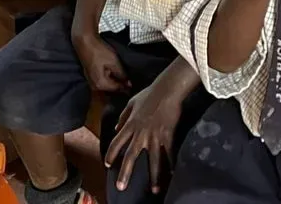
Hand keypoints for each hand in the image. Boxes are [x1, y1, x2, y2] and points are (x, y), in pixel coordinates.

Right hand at [73, 30, 131, 93]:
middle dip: (121, 83)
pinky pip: (103, 80)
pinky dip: (109, 77)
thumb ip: (122, 74)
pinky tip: (113, 70)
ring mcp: (91, 82)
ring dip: (115, 80)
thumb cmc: (99, 51)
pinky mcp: (91, 76)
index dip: (127, 86)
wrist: (85, 42)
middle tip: (130, 77)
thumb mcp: (114, 62)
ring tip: (122, 72)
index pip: (118, 89)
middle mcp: (95, 86)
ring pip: (108, 84)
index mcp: (101, 84)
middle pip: (112, 88)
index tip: (135, 82)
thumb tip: (129, 84)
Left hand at [104, 69, 190, 194]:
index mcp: (130, 125)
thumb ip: (123, 117)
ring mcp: (154, 136)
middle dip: (125, 172)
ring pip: (153, 160)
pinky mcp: (167, 135)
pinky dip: (171, 164)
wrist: (167, 89)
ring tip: (154, 190)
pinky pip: (169, 153)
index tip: (107, 165)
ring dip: (153, 177)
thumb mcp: (131, 103)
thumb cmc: (149, 94)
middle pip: (130, 156)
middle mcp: (140, 133)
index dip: (111, 155)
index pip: (116, 143)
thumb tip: (116, 128)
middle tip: (121, 187)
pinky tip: (173, 174)